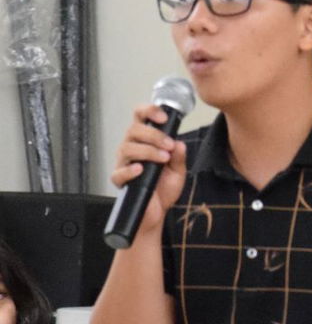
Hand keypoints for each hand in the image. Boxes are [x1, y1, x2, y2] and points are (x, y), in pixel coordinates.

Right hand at [110, 104, 188, 232]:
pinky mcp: (120, 180)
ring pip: (127, 147)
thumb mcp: (178, 171)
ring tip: (163, 159)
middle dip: (154, 135)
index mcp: (145, 141)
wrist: (157, 212)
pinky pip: (119, 172)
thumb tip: (179, 144)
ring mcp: (124, 164)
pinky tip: (141, 169)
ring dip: (148, 150)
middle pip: (133, 130)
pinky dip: (130, 169)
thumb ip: (179, 157)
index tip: (164, 118)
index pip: (141, 118)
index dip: (150, 112)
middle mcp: (132, 149)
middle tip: (169, 145)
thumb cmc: (163, 188)